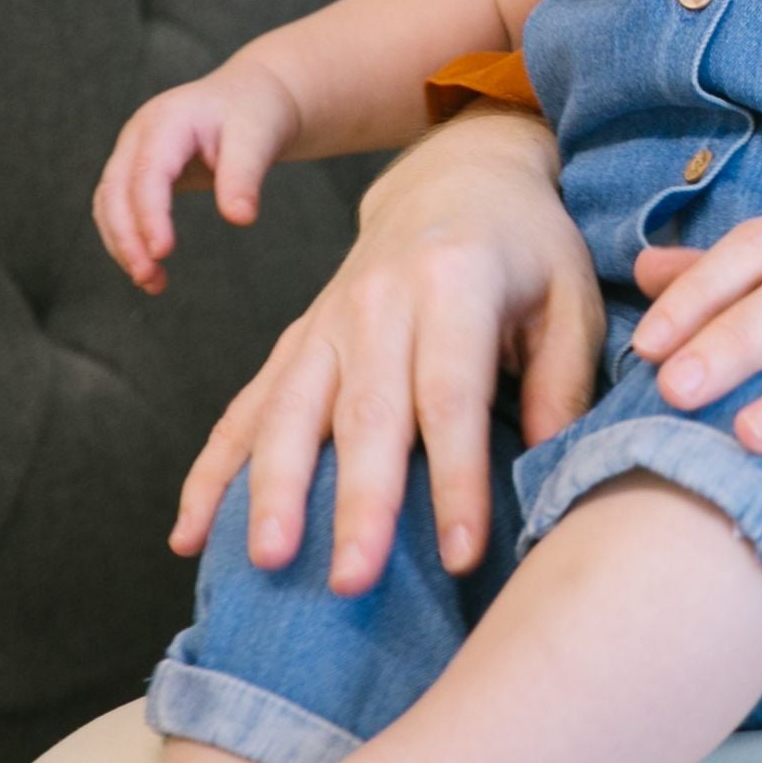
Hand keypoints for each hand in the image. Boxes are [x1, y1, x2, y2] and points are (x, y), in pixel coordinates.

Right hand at [92, 64, 303, 293]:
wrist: (252, 97)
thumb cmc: (256, 112)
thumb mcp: (258, 137)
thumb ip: (244, 176)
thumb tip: (239, 218)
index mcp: (167, 120)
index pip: (147, 173)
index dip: (150, 214)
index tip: (162, 253)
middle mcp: (139, 135)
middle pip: (115, 191)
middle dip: (127, 238)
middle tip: (150, 278)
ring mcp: (133, 152)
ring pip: (109, 204)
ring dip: (123, 246)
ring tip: (152, 283)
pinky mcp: (137, 172)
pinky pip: (119, 210)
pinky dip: (128, 240)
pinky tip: (149, 269)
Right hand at [170, 104, 604, 589]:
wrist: (457, 179)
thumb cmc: (528, 250)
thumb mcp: (572, 296)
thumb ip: (561, 380)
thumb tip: (549, 463)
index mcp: (456, 283)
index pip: (452, 396)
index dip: (456, 480)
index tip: (462, 556)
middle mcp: (380, 300)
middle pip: (366, 413)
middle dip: (357, 503)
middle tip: (352, 583)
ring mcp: (326, 321)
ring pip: (291, 412)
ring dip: (274, 489)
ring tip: (267, 561)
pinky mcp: (296, 340)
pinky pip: (246, 408)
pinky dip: (214, 471)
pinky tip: (189, 533)